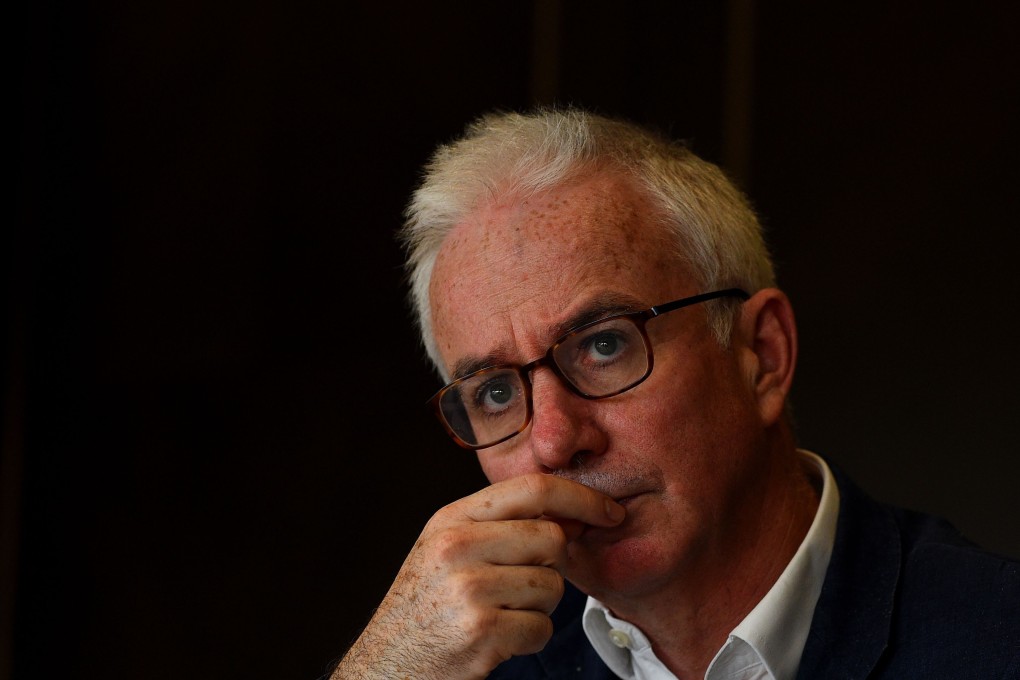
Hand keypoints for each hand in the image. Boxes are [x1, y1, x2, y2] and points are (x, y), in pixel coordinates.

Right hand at [331, 474, 625, 679]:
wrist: (384, 668)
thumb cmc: (425, 609)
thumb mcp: (447, 551)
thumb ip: (499, 526)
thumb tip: (570, 513)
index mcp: (451, 520)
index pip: (533, 488)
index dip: (582, 496)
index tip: (611, 511)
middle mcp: (456, 546)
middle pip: (552, 538)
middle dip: (552, 568)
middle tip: (521, 588)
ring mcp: (467, 588)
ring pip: (552, 586)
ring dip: (538, 609)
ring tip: (499, 616)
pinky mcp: (480, 631)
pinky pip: (542, 628)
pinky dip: (529, 640)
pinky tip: (497, 641)